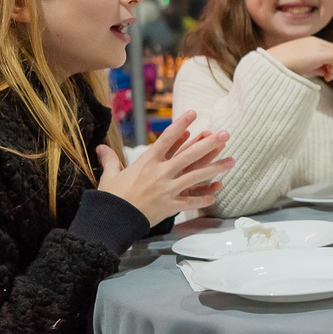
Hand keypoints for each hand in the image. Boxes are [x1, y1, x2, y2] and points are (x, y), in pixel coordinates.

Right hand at [97, 111, 233, 225]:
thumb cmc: (110, 196)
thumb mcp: (110, 175)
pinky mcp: (170, 206)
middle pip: (189, 155)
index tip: (193, 113)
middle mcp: (160, 173)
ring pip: (196, 176)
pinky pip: (191, 201)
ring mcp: (167, 190)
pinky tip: (216, 194)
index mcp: (147, 162)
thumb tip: (100, 147)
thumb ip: (110, 160)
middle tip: (225, 134)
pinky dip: (203, 198)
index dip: (180, 125)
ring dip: (215, 168)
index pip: (166, 139)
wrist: (111, 220)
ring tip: (231, 161)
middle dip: (208, 144)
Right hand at [266, 37, 332, 80]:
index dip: (331, 60)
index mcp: (308, 42)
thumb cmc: (282, 66)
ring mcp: (317, 45)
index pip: (326, 48)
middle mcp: (314, 41)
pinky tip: (327, 76)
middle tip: (329, 75)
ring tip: (327, 77)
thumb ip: (314, 66)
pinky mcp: (320, 52)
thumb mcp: (300, 65)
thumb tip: (325, 71)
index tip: (328, 70)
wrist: (274, 64)